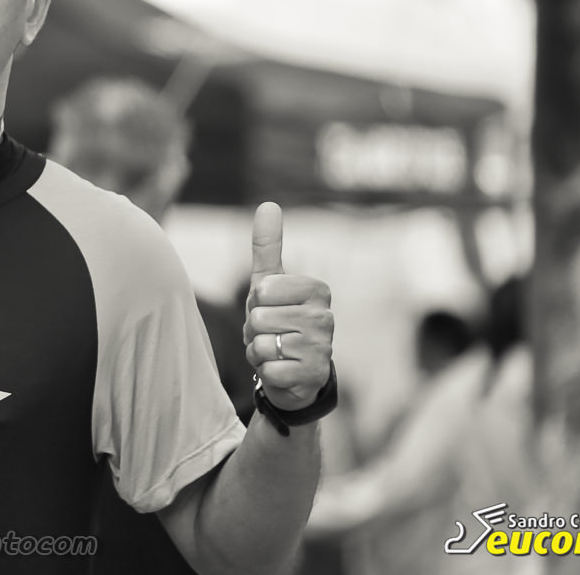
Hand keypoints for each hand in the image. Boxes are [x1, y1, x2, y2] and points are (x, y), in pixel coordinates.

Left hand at [242, 202, 333, 410]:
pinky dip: (266, 371)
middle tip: (272, 333)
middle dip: (255, 329)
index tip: (271, 308)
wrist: (294, 372)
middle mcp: (325, 317)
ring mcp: (323, 348)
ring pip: (262, 343)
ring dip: (259, 351)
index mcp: (316, 290)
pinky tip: (281, 369)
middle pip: (259, 317)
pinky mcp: (314, 375)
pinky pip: (269, 369)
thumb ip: (268, 246)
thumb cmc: (279, 320)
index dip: (256, 303)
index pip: (262, 290)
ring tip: (276, 350)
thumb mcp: (269, 283)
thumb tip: (269, 204)